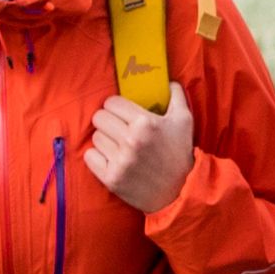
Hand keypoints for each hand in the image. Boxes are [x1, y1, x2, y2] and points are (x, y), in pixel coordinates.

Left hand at [85, 88, 197, 212]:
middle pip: (99, 118)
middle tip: (118, 128)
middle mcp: (131, 140)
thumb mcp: (185, 121)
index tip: (122, 113)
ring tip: (118, 145)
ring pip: (95, 137)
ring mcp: (120, 161)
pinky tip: (111, 158)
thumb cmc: (180, 153)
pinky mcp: (111, 178)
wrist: (180, 193)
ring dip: (105, 140)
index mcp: (146, 123)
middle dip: (108, 121)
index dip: (116, 106)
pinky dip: (98, 157)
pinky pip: (89, 157)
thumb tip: (168, 81)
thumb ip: (176, 96)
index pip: (111, 102)